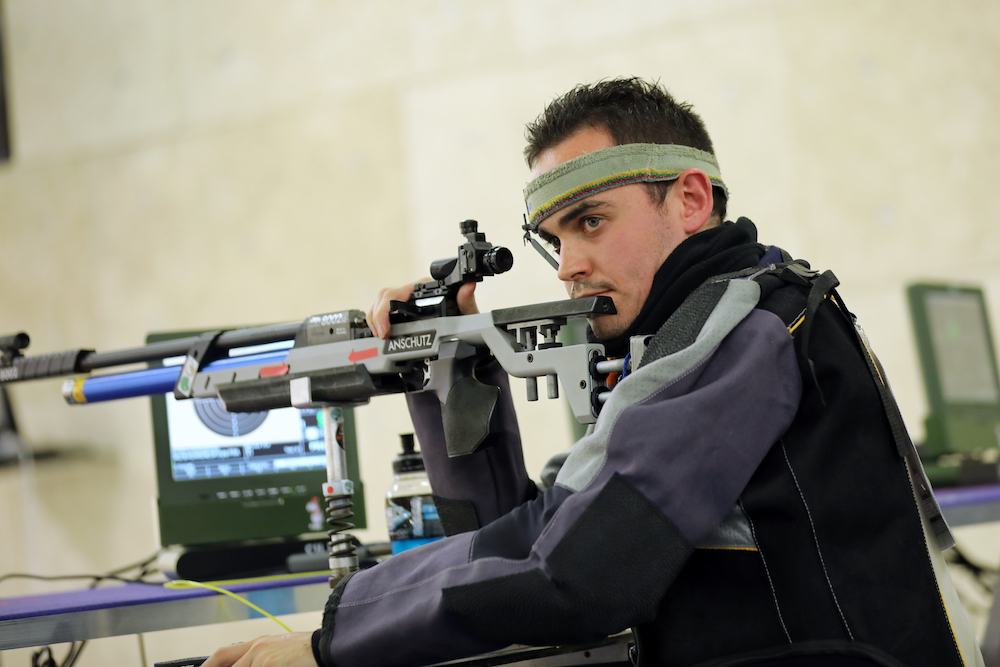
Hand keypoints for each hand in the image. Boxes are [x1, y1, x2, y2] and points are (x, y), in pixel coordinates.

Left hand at [201, 632, 316, 666]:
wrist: (326, 646)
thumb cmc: (308, 651)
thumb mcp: (280, 650)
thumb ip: (262, 658)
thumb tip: (250, 664)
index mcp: (258, 644)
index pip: (224, 654)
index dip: (208, 664)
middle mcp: (256, 648)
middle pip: (225, 661)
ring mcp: (261, 658)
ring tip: (265, 666)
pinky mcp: (268, 665)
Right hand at [366, 280, 478, 339]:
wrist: (467, 326)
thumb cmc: (465, 318)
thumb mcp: (468, 314)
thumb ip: (466, 301)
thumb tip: (468, 286)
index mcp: (427, 287)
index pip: (399, 291)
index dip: (386, 309)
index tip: (386, 330)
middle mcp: (415, 288)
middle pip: (386, 293)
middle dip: (378, 315)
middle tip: (382, 335)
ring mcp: (408, 295)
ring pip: (381, 297)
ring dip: (375, 315)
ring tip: (379, 334)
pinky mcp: (404, 304)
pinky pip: (383, 304)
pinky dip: (377, 316)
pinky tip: (380, 328)